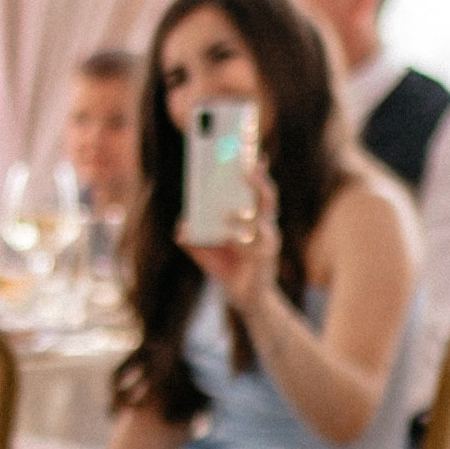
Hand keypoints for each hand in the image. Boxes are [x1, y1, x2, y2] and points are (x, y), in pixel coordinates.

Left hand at [180, 153, 279, 320]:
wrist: (244, 298)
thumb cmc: (227, 265)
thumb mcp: (204, 249)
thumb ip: (192, 236)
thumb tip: (181, 226)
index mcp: (251, 216)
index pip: (255, 187)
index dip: (256, 169)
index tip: (249, 150)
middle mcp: (264, 224)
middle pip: (267, 197)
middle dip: (259, 181)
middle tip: (247, 167)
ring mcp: (268, 241)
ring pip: (264, 221)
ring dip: (245, 214)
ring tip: (226, 212)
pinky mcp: (266, 259)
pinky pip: (256, 248)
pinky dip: (240, 242)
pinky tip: (229, 238)